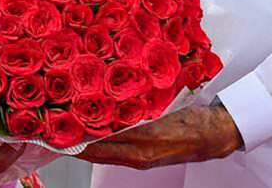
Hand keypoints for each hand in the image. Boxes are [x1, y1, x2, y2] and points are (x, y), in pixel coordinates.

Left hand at [76, 105, 241, 169]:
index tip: (60, 132)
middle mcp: (140, 154)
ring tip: (67, 136)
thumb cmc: (194, 122)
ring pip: (106, 155)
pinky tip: (93, 140)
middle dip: (76, 145)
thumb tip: (110, 112)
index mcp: (145, 141)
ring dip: (87, 147)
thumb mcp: (164, 112)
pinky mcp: (146, 160)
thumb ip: (138, 114)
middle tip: (55, 135)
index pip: (103, 141)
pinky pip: (118, 155)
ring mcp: (142, 159)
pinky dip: (103, 149)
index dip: (79, 137)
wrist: (215, 136)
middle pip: (99, 152)